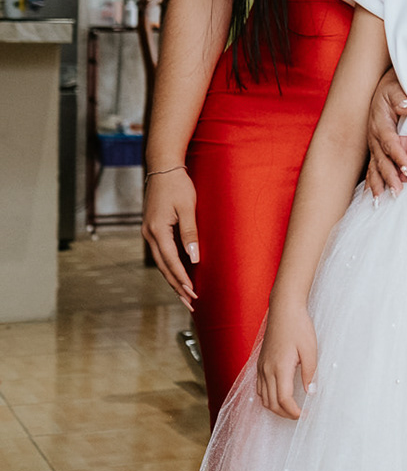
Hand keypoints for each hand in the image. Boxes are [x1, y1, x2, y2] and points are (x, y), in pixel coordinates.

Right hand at [141, 168, 198, 309]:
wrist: (163, 168)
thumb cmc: (178, 185)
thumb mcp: (188, 208)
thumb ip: (190, 233)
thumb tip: (194, 258)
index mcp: (157, 230)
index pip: (171, 261)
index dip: (182, 279)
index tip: (192, 293)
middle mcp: (149, 234)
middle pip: (163, 266)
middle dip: (176, 285)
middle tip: (189, 303)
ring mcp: (149, 232)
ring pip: (160, 262)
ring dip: (172, 278)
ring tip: (184, 295)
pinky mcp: (152, 229)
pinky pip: (161, 253)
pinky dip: (169, 266)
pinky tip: (178, 274)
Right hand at [257, 303, 318, 419]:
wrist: (284, 311)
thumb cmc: (299, 327)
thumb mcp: (310, 350)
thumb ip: (310, 373)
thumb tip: (310, 393)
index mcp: (279, 368)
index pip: (283, 399)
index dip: (293, 412)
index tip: (305, 415)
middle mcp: (266, 370)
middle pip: (271, 403)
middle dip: (285, 414)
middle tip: (300, 415)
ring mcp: (261, 367)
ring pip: (262, 397)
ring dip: (275, 407)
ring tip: (291, 409)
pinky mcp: (260, 363)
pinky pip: (259, 387)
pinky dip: (267, 397)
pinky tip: (279, 396)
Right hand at [364, 69, 406, 195]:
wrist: (382, 86)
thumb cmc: (393, 87)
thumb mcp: (395, 88)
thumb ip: (400, 97)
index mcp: (380, 122)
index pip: (391, 143)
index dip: (400, 157)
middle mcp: (374, 135)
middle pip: (382, 159)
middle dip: (389, 177)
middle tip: (398, 192)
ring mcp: (372, 143)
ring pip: (375, 166)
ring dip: (378, 183)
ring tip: (381, 201)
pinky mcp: (374, 148)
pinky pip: (372, 167)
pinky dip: (373, 182)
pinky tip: (374, 196)